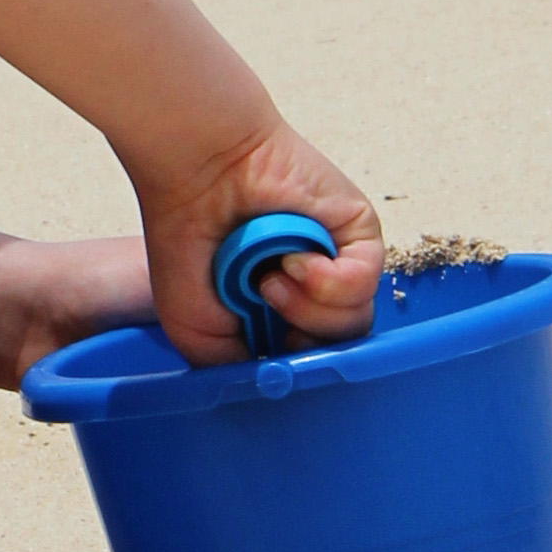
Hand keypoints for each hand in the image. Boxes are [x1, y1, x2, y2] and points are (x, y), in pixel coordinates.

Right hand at [132, 129, 382, 365]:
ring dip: (309, 309)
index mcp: (281, 309)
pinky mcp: (359, 230)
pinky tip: (296, 260)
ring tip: (272, 278)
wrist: (195, 173)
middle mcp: (316, 286)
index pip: (311, 358)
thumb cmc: (186, 241)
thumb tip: (282, 378)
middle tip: (263, 304)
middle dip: (300, 340)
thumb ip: (242, 368)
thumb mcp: (199, 332)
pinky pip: (365, 281)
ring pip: (355, 320)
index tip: (264, 354)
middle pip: (339, 345)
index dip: (291, 364)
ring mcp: (340, 258)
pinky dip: (328, 282)